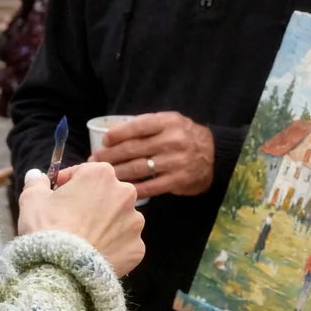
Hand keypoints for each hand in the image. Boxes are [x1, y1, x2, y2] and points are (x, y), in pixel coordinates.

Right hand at [18, 161, 144, 276]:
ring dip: (105, 224)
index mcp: (100, 175)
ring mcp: (134, 223)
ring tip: (83, 239)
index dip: (69, 181)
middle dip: (91, 202)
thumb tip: (35, 175)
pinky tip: (95, 254)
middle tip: (71, 217)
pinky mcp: (137, 248)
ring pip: (119, 219)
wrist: (62, 271)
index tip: (57, 192)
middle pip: (107, 194)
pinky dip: (112, 247)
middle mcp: (125, 194)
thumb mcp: (32, 200)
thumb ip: (36, 182)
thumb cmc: (47, 229)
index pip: (85, 171)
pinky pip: (124, 244)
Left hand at [94, 112, 214, 197]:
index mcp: (168, 122)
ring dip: (117, 172)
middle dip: (110, 155)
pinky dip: (134, 188)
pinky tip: (121, 188)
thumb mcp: (170, 122)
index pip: (137, 126)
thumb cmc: (184, 136)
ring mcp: (175, 162)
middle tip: (94, 160)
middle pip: (133, 149)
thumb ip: (146, 126)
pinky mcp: (178, 180)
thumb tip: (112, 135)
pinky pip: (150, 186)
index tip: (104, 140)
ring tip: (104, 174)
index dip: (117, 134)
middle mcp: (172, 140)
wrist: (215, 155)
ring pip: (138, 168)